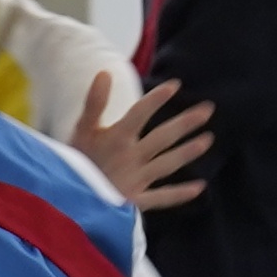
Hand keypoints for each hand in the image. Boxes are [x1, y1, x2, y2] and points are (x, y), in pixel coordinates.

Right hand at [71, 74, 213, 212]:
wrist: (66, 204)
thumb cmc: (70, 164)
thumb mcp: (79, 131)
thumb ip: (94, 103)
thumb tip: (105, 73)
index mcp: (117, 138)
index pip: (141, 112)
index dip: (158, 98)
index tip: (176, 85)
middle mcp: (131, 157)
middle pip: (163, 137)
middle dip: (186, 122)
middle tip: (209, 109)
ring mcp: (136, 180)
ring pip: (168, 163)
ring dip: (188, 151)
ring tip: (209, 140)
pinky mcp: (135, 202)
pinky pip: (162, 198)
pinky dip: (180, 194)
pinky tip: (200, 188)